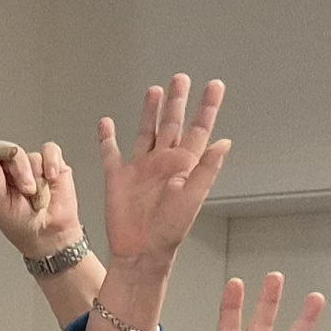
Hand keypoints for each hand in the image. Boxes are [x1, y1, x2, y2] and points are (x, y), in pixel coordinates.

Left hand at [0, 140, 83, 259]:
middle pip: (12, 151)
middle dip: (20, 170)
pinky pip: (51, 151)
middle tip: (27, 190)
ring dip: (38, 179)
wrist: (49, 237)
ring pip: (33, 156)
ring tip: (39, 198)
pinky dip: (52, 163)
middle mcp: (13, 168)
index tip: (1, 161)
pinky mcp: (54, 165)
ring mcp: (34, 166)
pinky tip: (52, 177)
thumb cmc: (21, 225)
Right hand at [99, 75, 233, 271]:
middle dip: (177, 101)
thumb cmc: (170, 229)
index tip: (215, 86)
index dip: (207, 108)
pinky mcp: (118, 178)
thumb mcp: (193, 198)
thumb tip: (224, 142)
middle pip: (172, 124)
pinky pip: (111, 153)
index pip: (199, 129)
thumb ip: (207, 168)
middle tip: (181, 79)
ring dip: (149, 112)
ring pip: (146, 132)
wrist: (141, 250)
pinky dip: (107, 138)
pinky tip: (106, 123)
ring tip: (153, 91)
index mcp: (184, 165)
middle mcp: (163, 162)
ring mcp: (140, 168)